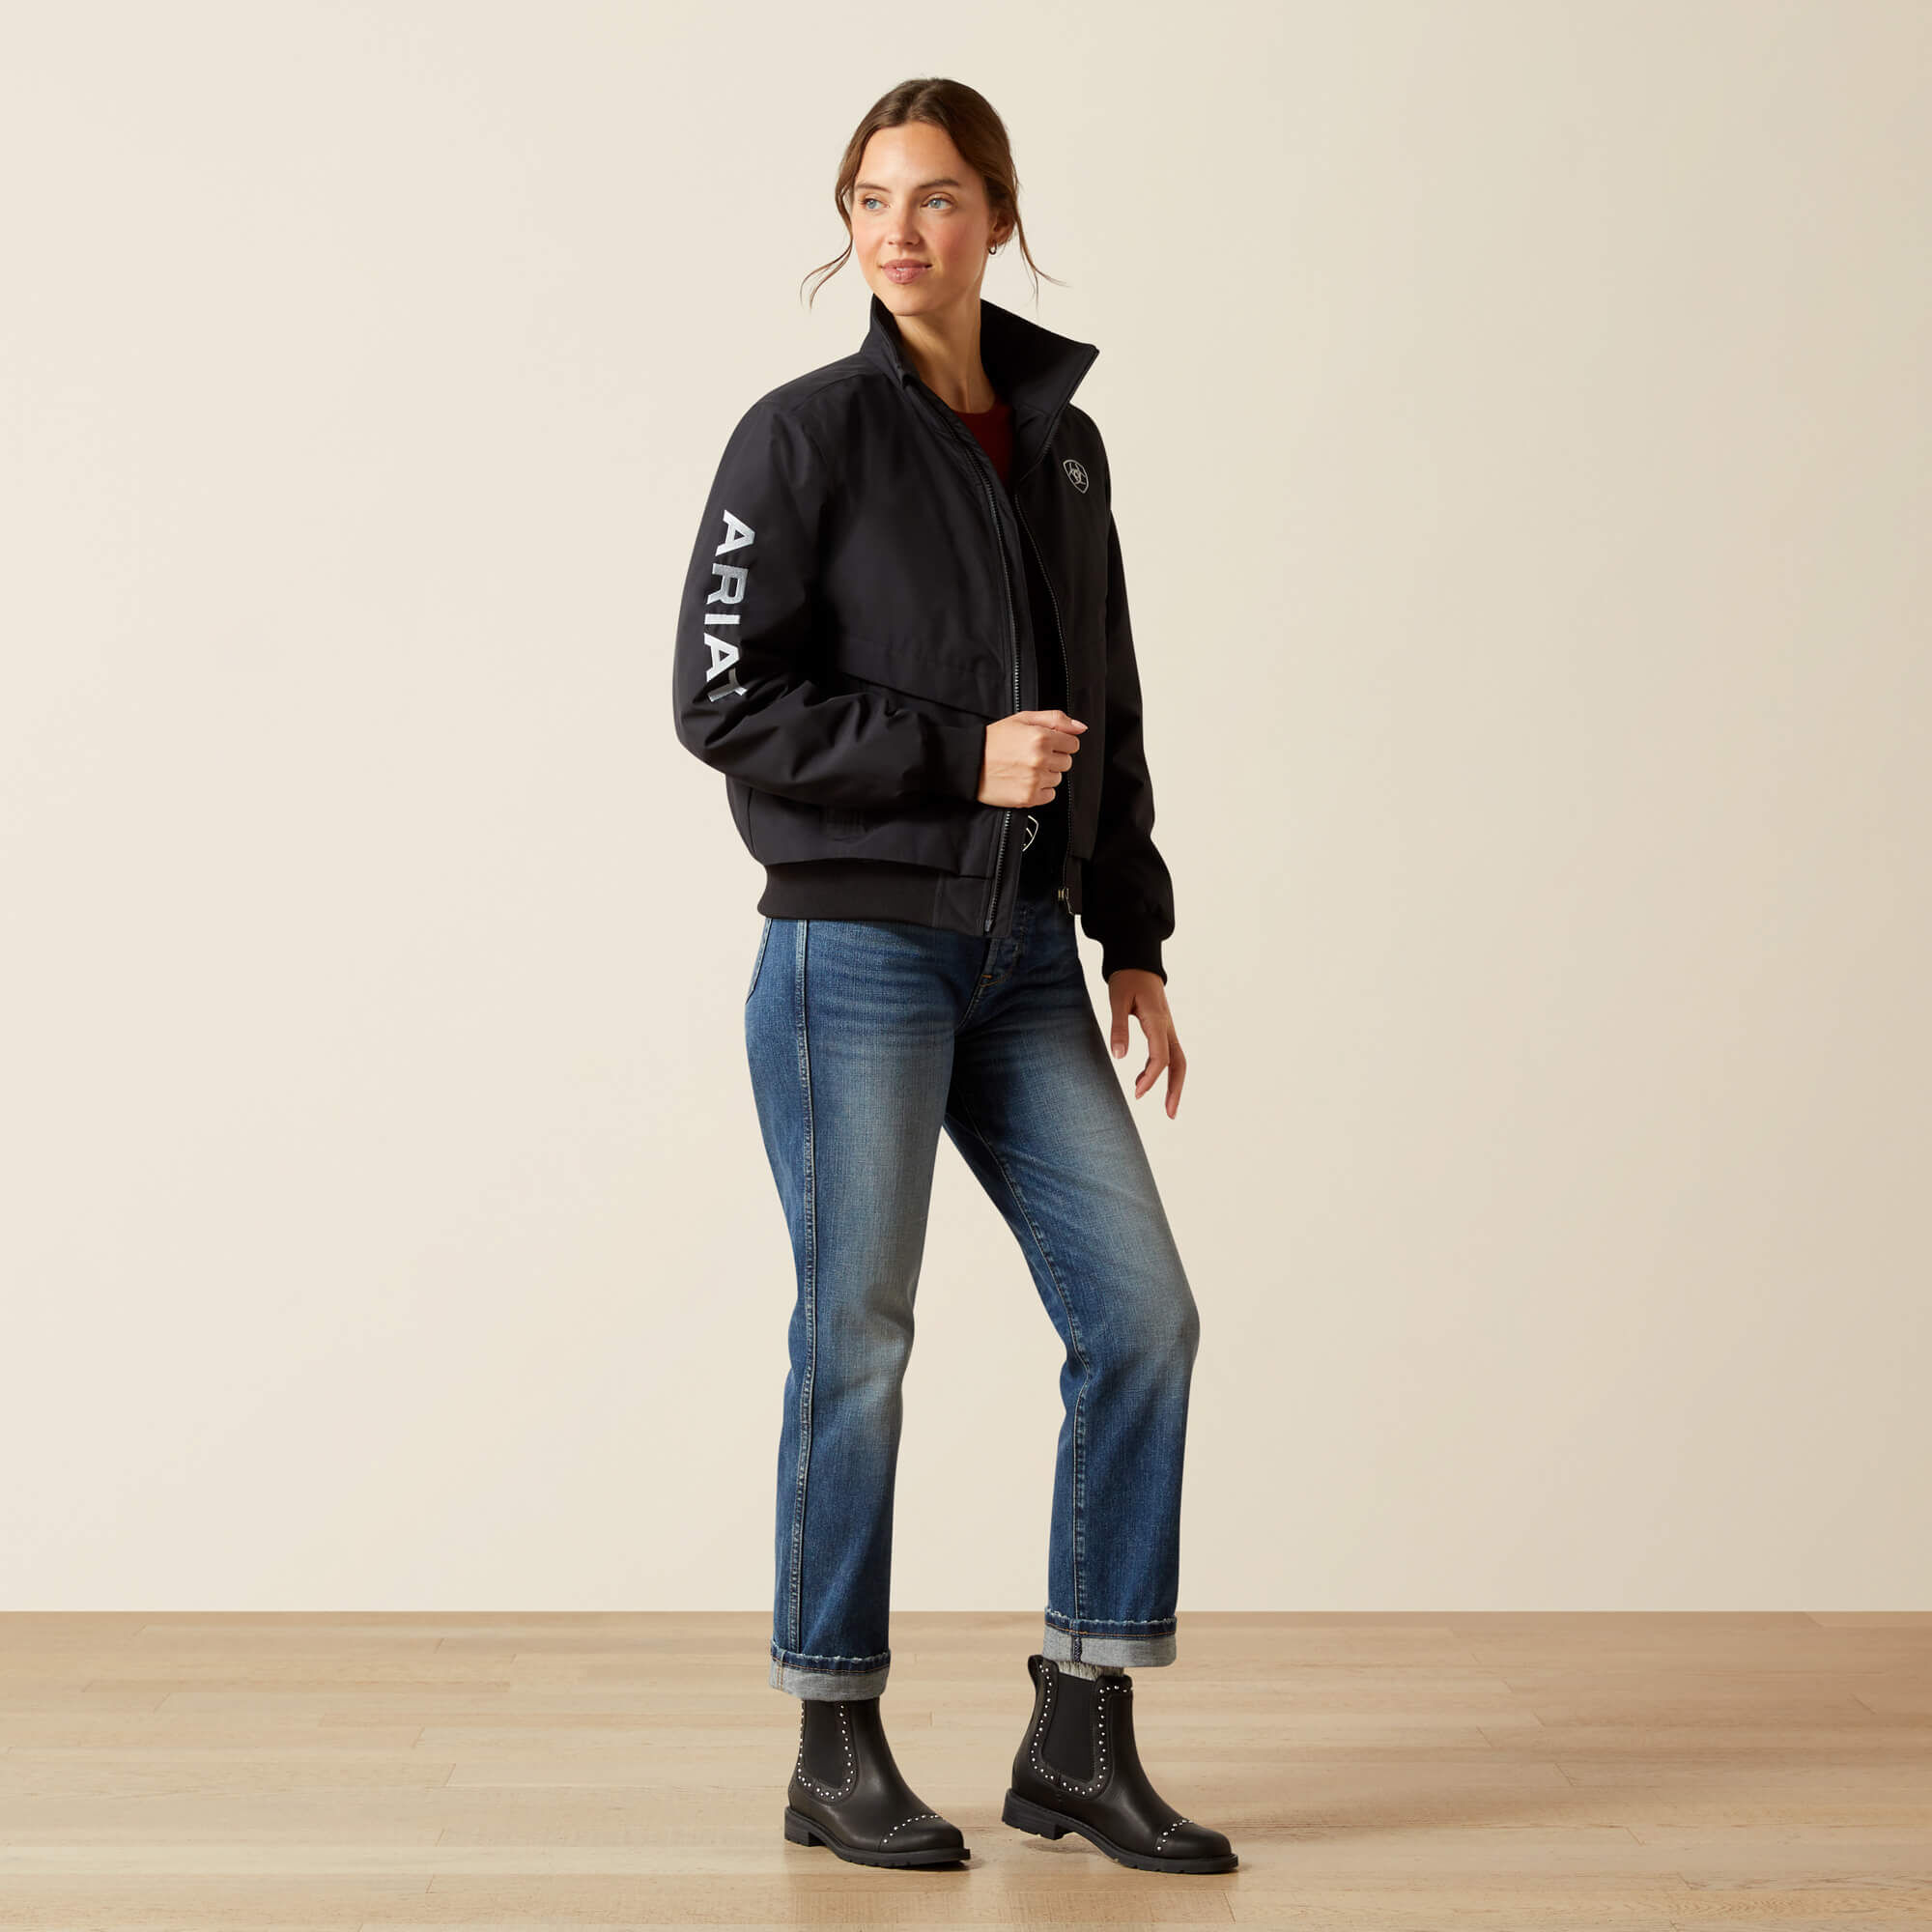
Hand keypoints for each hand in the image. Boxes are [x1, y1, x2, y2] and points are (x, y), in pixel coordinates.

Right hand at [978, 709, 1085, 807]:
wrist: (969, 762)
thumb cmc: (994, 740)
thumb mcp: (1023, 719)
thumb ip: (1055, 719)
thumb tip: (1081, 727)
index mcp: (1041, 737)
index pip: (1073, 744)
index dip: (1060, 743)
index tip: (1045, 744)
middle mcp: (1040, 759)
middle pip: (1067, 763)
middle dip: (1053, 759)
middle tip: (1031, 756)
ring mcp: (1035, 780)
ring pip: (1057, 779)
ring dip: (1045, 775)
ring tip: (1024, 768)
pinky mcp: (1028, 797)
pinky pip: (1049, 795)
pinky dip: (1040, 790)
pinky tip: (1024, 781)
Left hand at [1108, 970, 1184, 1116]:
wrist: (1138, 962)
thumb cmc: (1126, 979)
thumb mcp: (1117, 1000)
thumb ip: (1118, 1027)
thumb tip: (1119, 1056)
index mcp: (1157, 1021)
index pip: (1161, 1057)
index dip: (1151, 1078)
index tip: (1136, 1093)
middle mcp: (1167, 1027)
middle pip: (1179, 1063)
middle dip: (1176, 1089)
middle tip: (1170, 1114)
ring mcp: (1168, 1028)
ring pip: (1178, 1060)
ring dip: (1174, 1083)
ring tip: (1166, 1107)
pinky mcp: (1163, 1028)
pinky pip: (1169, 1053)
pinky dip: (1163, 1070)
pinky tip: (1146, 1080)